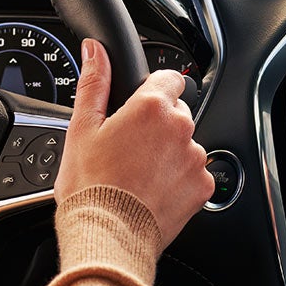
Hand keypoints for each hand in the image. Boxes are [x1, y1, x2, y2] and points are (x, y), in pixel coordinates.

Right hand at [54, 39, 213, 247]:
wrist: (108, 235)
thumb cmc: (91, 185)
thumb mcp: (82, 128)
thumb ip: (94, 83)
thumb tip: (95, 50)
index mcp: (153, 107)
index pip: (169, 78)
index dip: (153, 89)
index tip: (139, 105)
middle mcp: (182, 129)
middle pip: (177, 113)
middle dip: (157, 125)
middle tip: (129, 148)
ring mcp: (195, 158)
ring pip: (185, 144)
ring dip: (168, 153)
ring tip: (138, 173)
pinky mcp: (202, 185)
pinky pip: (193, 173)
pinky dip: (177, 179)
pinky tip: (152, 190)